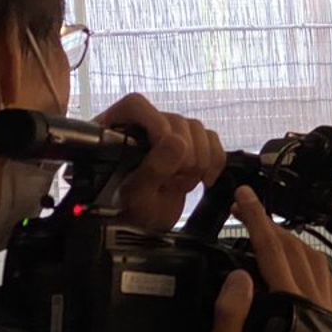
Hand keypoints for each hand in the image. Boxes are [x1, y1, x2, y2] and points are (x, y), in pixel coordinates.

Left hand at [94, 94, 225, 232]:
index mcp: (116, 131)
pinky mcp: (191, 145)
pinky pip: (213, 140)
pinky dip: (215, 161)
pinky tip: (204, 179)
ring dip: (198, 162)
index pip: (138, 106)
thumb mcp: (137, 196)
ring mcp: (169, 134)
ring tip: (181, 183)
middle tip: (172, 182)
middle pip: (175, 121)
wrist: (144, 226)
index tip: (168, 151)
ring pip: (197, 129)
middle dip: (183, 157)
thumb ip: (153, 169)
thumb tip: (177, 142)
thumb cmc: (130, 211)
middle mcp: (143, 126)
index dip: (157, 125)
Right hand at [206, 186, 331, 331]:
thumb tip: (240, 274)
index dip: (258, 221)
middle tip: (246, 211)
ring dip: (290, 242)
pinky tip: (291, 260)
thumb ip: (230, 314)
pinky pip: (324, 281)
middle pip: (297, 252)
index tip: (246, 197)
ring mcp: (328, 317)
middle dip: (271, 226)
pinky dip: (307, 262)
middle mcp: (317, 311)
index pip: (274, 254)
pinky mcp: (329, 325)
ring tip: (263, 232)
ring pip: (316, 263)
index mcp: (291, 313)